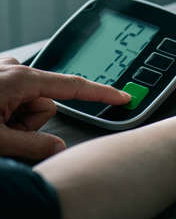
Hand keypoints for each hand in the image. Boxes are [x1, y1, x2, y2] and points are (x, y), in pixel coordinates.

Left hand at [0, 58, 129, 160]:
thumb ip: (33, 147)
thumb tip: (59, 148)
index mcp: (22, 79)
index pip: (74, 87)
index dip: (102, 94)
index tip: (122, 96)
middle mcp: (17, 70)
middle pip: (46, 104)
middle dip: (31, 123)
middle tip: (7, 135)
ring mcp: (6, 72)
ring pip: (30, 102)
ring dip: (18, 120)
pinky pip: (17, 96)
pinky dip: (9, 111)